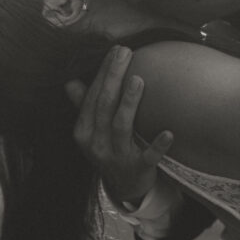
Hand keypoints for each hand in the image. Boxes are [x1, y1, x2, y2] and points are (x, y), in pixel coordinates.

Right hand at [65, 46, 173, 205]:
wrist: (124, 188)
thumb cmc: (109, 150)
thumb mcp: (92, 131)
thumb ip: (83, 106)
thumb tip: (71, 81)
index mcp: (84, 132)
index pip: (92, 97)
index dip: (103, 73)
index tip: (115, 50)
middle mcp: (96, 144)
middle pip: (104, 106)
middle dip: (114, 77)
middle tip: (126, 53)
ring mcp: (116, 157)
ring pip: (121, 126)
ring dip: (129, 103)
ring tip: (139, 80)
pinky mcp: (137, 169)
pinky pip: (148, 156)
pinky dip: (158, 145)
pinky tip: (169, 132)